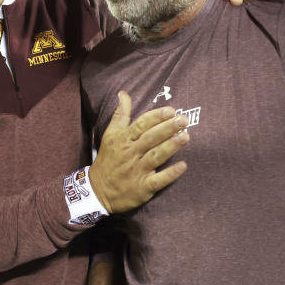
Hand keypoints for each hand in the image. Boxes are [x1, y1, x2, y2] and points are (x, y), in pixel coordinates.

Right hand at [88, 91, 187, 212]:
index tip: (170, 110)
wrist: (98, 191)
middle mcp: (131, 154)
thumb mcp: (110, 135)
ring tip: (186, 136)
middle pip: (150, 138)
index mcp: (124, 140)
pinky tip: (183, 166)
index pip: (141, 125)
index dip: (156, 117)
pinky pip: (158, 180)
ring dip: (171, 146)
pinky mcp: (143, 188)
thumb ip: (120, 114)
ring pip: (155, 156)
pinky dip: (170, 174)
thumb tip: (123, 93)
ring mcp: (137, 171)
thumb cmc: (108, 160)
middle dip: (167, 128)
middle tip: (183, 120)